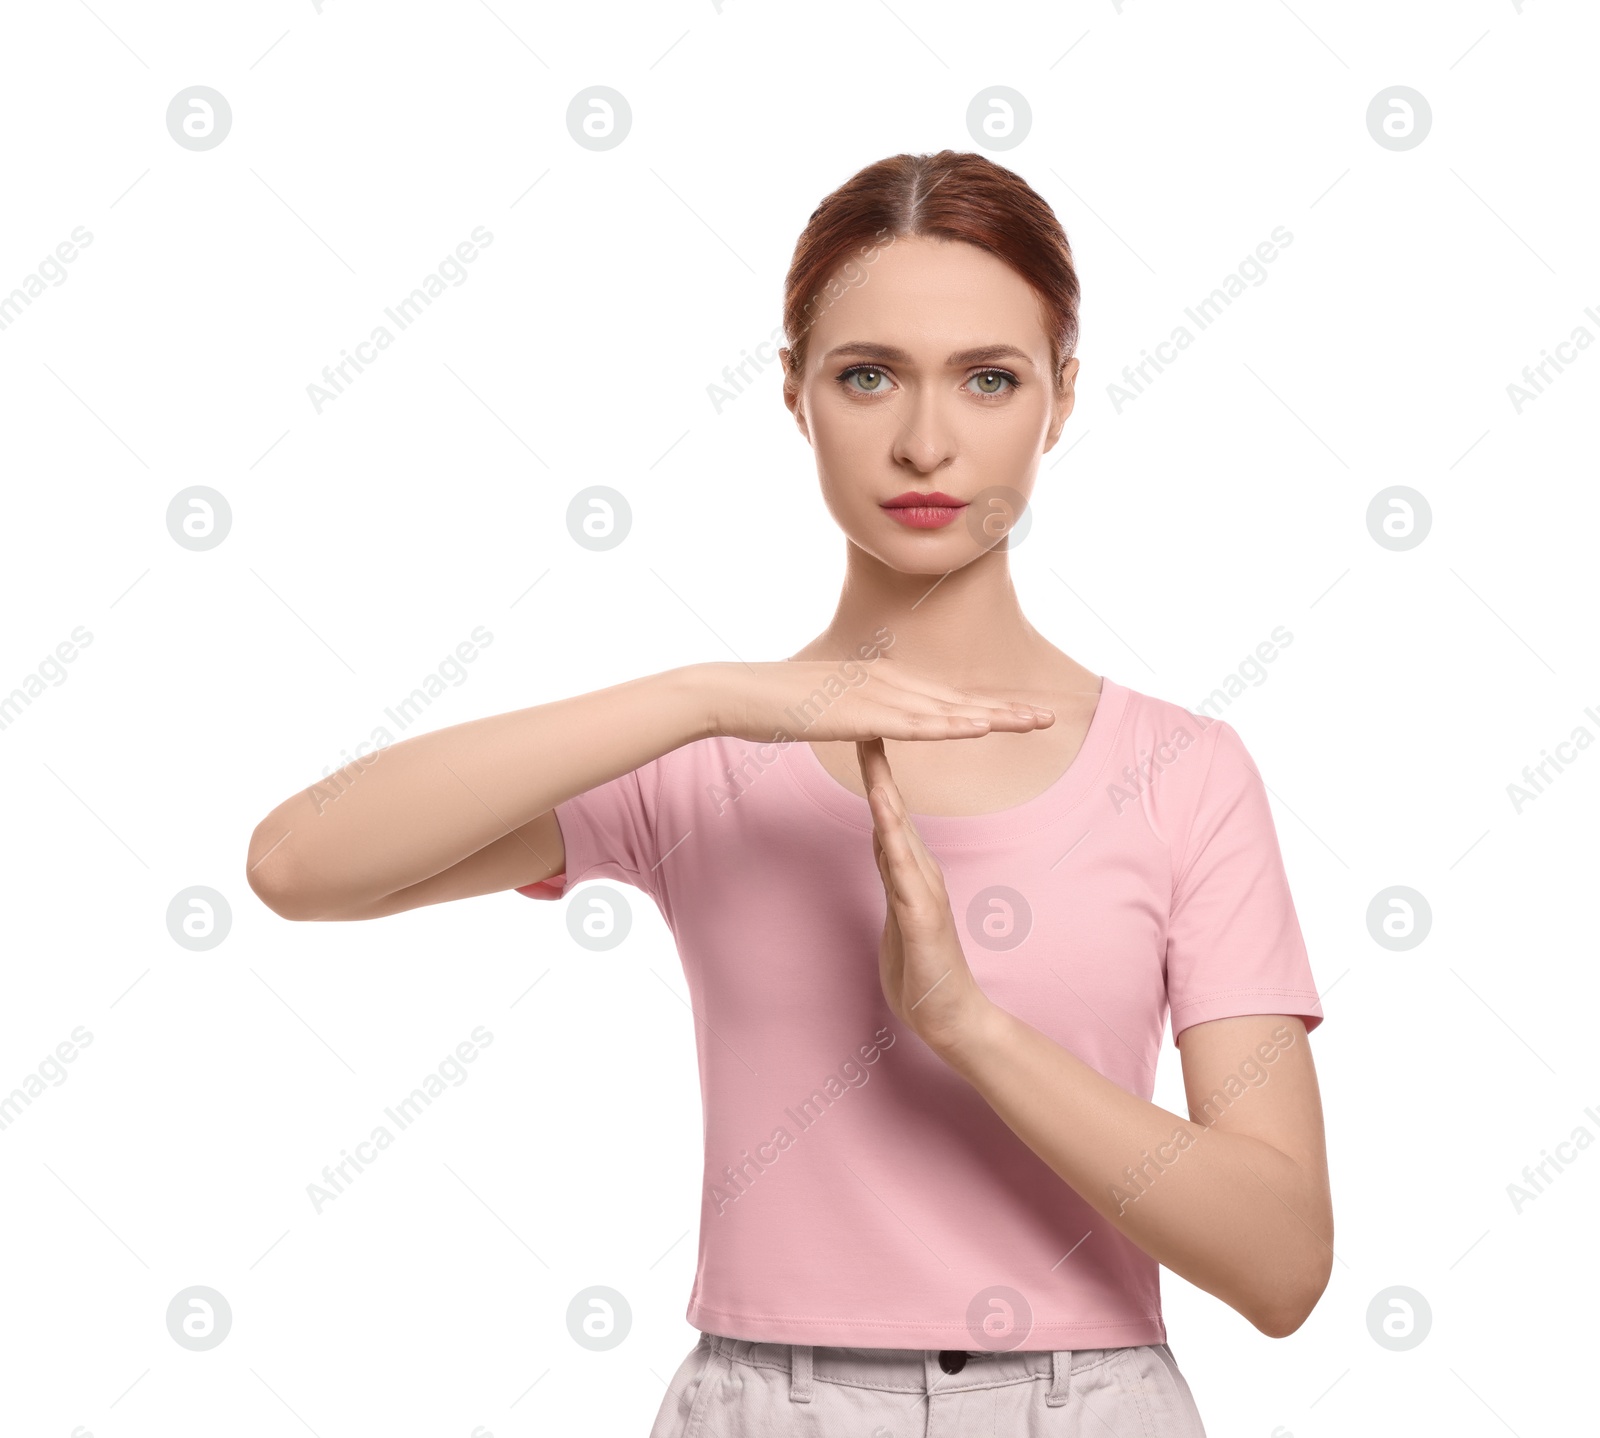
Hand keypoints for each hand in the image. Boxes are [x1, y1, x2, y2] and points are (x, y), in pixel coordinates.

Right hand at [702, 658, 1052, 744]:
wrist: (736, 693)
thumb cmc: (771, 704)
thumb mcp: (824, 709)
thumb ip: (851, 714)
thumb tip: (864, 723)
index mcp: (880, 680)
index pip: (942, 697)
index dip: (984, 706)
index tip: (1018, 713)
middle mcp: (886, 680)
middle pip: (957, 698)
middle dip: (1004, 708)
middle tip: (1048, 715)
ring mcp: (875, 694)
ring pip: (947, 708)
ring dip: (993, 715)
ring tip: (1034, 721)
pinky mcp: (861, 711)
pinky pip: (915, 722)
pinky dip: (952, 725)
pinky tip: (982, 728)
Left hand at [857, 737, 996, 1056]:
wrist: (952, 1017)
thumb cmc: (923, 969)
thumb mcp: (899, 912)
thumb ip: (894, 876)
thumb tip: (883, 842)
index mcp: (912, 871)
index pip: (887, 813)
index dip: (874, 775)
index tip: (859, 737)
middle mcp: (921, 871)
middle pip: (893, 809)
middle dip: (877, 765)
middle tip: (863, 720)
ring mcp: (924, 892)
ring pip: (899, 832)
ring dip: (883, 791)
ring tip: (871, 753)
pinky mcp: (923, 917)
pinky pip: (904, 873)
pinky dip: (893, 841)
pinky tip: (883, 818)